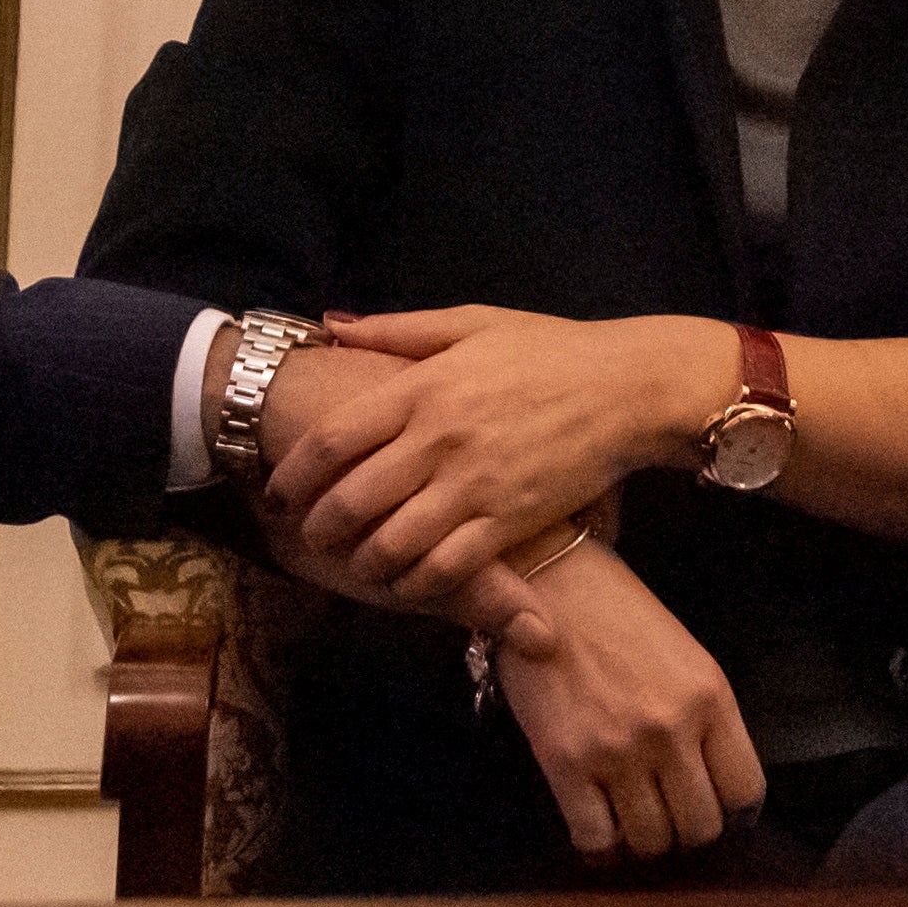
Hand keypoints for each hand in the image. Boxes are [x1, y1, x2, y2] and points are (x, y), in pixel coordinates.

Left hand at [242, 344, 557, 646]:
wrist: (628, 386)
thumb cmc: (550, 349)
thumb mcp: (470, 324)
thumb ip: (395, 330)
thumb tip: (330, 326)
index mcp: (421, 388)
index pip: (335, 437)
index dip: (297, 470)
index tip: (279, 488)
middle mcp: (439, 440)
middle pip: (354, 496)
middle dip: (320, 525)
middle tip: (308, 535)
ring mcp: (475, 484)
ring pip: (395, 540)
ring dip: (363, 559)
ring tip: (352, 563)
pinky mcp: (513, 519)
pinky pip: (451, 564)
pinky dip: (419, 581)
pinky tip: (406, 583)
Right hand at [487, 542, 764, 861]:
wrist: (543, 581)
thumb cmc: (615, 613)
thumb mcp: (685, 655)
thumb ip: (705, 717)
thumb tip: (711, 784)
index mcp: (710, 699)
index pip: (746, 792)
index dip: (730, 808)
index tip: (710, 803)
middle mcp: (669, 730)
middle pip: (700, 826)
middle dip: (685, 829)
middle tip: (666, 812)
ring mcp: (616, 749)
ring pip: (651, 840)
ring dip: (644, 839)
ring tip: (630, 818)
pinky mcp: (564, 760)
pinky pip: (595, 836)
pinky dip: (598, 845)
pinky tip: (596, 828)